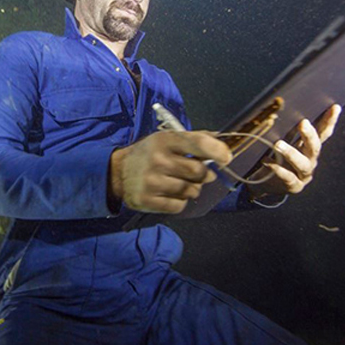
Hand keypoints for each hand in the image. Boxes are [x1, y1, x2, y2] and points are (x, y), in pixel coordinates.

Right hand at [110, 130, 231, 213]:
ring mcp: (151, 181)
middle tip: (197, 173)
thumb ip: (194, 139)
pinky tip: (170, 194)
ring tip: (179, 183)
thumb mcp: (167, 139)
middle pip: (198, 172)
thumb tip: (223, 141)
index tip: (227, 157)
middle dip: (203, 174)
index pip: (197, 143)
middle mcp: (157, 160)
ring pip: (191, 191)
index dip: (217, 150)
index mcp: (164, 140)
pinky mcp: (147, 200)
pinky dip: (180, 202)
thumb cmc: (149, 154)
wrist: (118, 172)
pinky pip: (179, 205)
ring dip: (192, 189)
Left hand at [247, 104, 341, 198]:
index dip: (330, 121)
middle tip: (303, 123)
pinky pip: (286, 177)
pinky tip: (266, 160)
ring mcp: (303, 175)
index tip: (335, 107)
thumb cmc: (278, 159)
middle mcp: (311, 161)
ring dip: (291, 153)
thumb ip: (289, 131)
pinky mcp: (293, 186)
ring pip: (302, 164)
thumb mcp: (286, 144)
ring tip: (278, 144)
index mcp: (310, 149)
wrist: (268, 185)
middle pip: (315, 148)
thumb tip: (286, 108)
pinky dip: (276, 168)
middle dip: (310, 135)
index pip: (323, 133)